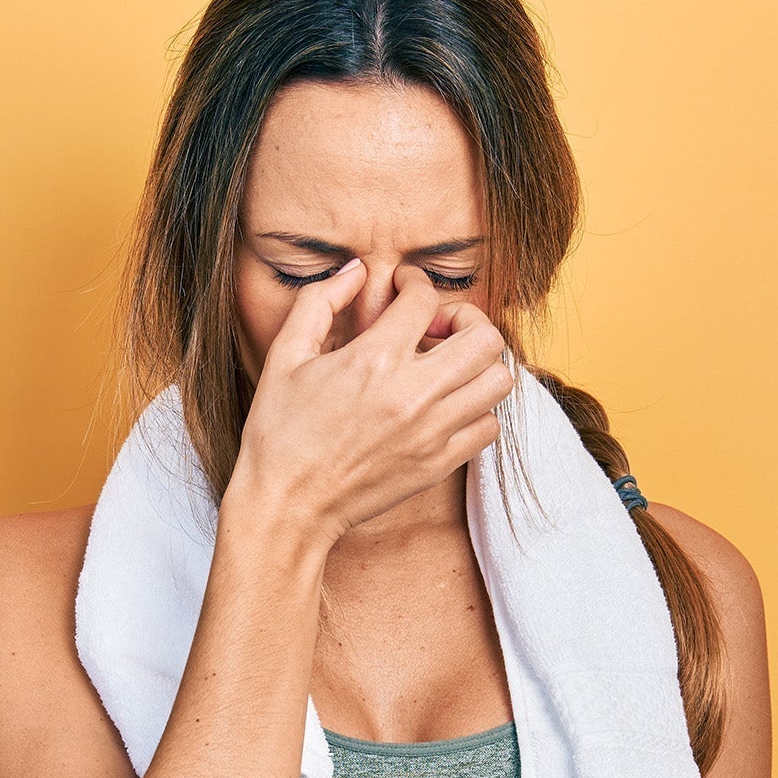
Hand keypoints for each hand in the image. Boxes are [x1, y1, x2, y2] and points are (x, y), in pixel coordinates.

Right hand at [224, 259, 513, 543]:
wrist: (287, 507)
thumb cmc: (279, 433)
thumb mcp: (285, 355)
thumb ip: (320, 302)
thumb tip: (356, 271)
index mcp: (373, 360)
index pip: (424, 298)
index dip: (415, 283)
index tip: (404, 290)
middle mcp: (413, 394)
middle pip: (484, 337)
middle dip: (465, 319)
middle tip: (436, 328)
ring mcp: (432, 432)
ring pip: (498, 381)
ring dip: (478, 364)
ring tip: (446, 366)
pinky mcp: (438, 464)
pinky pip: (489, 427)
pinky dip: (476, 410)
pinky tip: (445, 406)